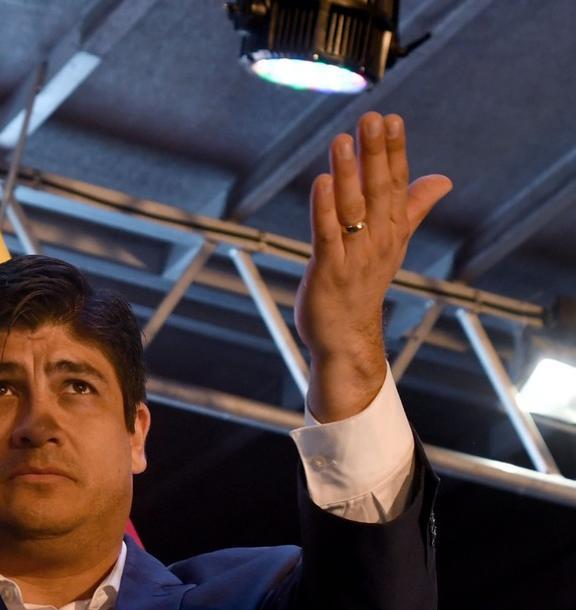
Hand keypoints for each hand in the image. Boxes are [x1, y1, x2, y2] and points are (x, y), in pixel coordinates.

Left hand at [294, 112, 451, 421]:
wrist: (346, 335)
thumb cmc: (363, 285)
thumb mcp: (392, 242)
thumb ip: (413, 207)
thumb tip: (443, 179)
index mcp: (392, 229)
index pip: (396, 183)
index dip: (394, 151)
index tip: (393, 119)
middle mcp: (378, 239)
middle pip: (378, 190)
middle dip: (376, 154)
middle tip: (373, 118)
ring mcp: (354, 255)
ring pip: (352, 208)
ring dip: (349, 173)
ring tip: (343, 139)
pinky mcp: (329, 270)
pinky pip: (327, 235)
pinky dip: (324, 210)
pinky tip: (321, 183)